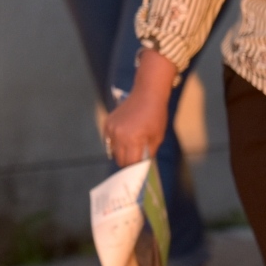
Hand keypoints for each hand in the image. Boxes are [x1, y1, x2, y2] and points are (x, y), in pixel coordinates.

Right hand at [102, 48, 178, 166]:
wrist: (147, 94)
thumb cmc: (156, 115)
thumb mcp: (157, 137)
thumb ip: (149, 153)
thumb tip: (143, 166)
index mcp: (133, 139)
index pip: (131, 163)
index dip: (136, 169)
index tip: (139, 171)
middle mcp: (119, 135)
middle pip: (120, 159)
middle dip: (128, 163)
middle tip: (136, 160)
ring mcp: (111, 129)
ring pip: (113, 151)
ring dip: (121, 152)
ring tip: (131, 146)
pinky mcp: (107, 123)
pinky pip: (109, 140)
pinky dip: (115, 142)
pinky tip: (124, 137)